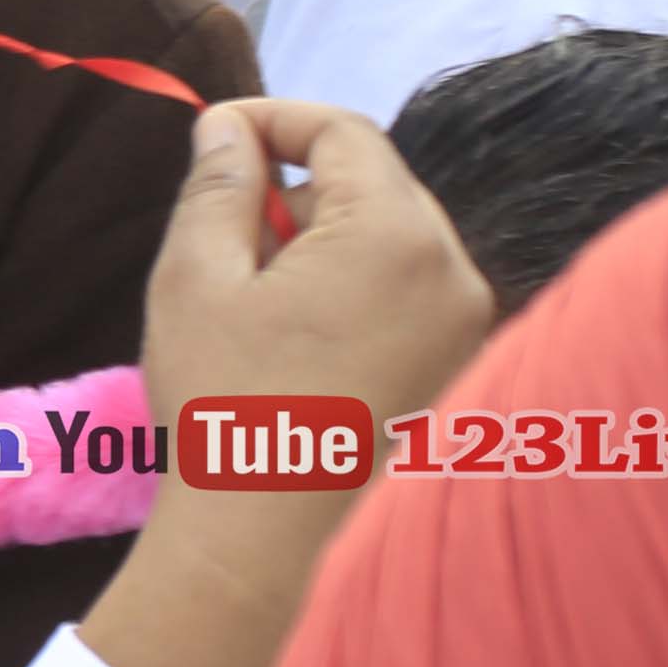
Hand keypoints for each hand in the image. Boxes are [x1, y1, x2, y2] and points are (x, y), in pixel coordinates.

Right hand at [82, 101, 486, 666]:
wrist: (274, 548)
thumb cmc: (229, 409)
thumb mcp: (195, 280)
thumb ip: (214, 186)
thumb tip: (227, 128)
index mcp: (393, 237)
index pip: (344, 131)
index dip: (274, 118)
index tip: (215, 135)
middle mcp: (455, 273)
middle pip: (379, 185)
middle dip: (299, 190)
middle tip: (224, 234)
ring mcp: (472, 328)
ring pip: (398, 243)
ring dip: (328, 245)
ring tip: (258, 304)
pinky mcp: (470, 375)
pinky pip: (416, 298)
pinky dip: (360, 294)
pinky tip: (301, 347)